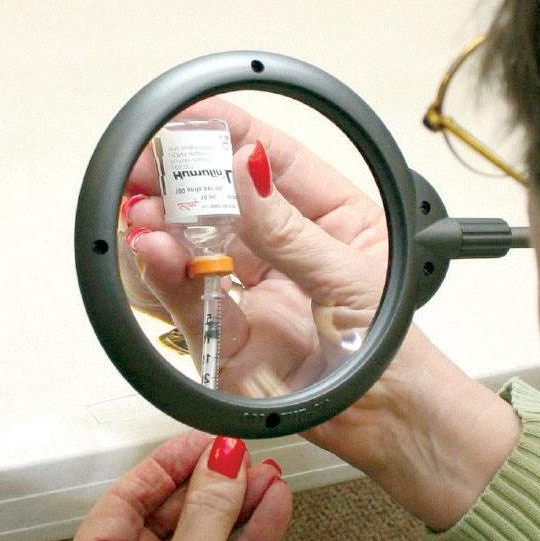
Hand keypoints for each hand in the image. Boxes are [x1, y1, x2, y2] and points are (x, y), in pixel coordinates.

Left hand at [44, 431, 291, 540]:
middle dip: (209, 485)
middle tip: (238, 456)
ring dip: (235, 506)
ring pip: (201, 538)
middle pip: (167, 516)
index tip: (201, 441)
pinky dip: (247, 536)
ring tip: (265, 474)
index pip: (125, 499)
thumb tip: (220, 458)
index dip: (166, 464)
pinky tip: (272, 506)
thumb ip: (209, 505)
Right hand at [119, 97, 387, 393]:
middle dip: (179, 180)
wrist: (387, 421)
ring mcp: (251, 290)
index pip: (273, 160)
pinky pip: (186, 298)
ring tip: (147, 217)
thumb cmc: (393, 350)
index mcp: (330, 218)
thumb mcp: (350, 277)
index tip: (187, 119)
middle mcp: (284, 249)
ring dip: (164, 228)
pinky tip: (153, 254)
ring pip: (194, 246)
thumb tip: (248, 172)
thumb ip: (290, 230)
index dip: (229, 135)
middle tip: (146, 170)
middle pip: (221, 200)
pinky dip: (164, 275)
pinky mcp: (225, 335)